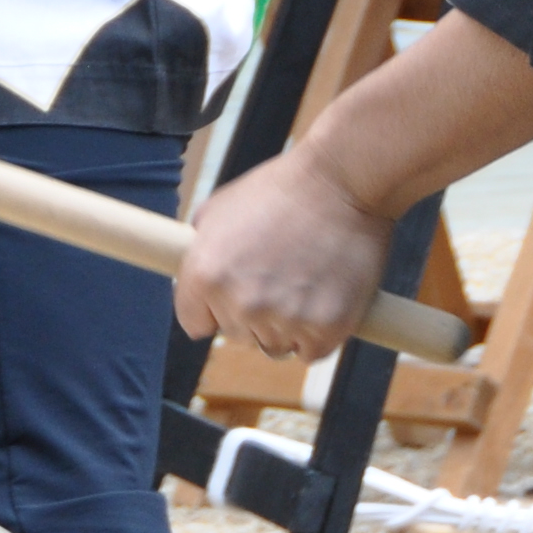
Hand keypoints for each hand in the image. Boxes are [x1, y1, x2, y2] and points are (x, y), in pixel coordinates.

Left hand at [173, 148, 390, 361]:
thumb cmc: (281, 189)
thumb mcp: (220, 208)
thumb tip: (191, 278)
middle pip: (235, 335)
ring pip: (273, 346)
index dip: (212, 308)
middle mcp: (240, 302)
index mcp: (206, 274)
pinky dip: (317, 334)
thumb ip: (199, 250)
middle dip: (251, 313)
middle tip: (277, 275)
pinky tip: (322, 297)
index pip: (194, 323)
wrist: (341, 181)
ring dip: (284, 324)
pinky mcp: (326, 330)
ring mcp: (284, 319)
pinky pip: (310, 351)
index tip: (231, 293)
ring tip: (302, 280)